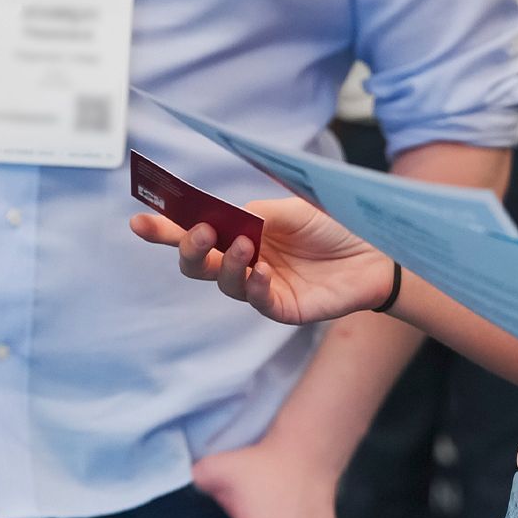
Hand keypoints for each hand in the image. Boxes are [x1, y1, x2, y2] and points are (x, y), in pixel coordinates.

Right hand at [130, 198, 394, 325]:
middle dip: (188, 248)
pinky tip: (261, 271)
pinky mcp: (284, 308)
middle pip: (198, 263)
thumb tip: (225, 218)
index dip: (165, 229)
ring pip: (224, 283)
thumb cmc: (334, 225)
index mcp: (240, 232)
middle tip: (197, 233)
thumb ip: (256, 214)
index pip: (195, 231)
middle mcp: (244, 261)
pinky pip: (258, 301)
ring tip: (243, 246)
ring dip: (226, 263)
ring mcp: (261, 286)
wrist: (377, 250)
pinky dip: (254, 286)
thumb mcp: (291, 209)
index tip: (139, 222)